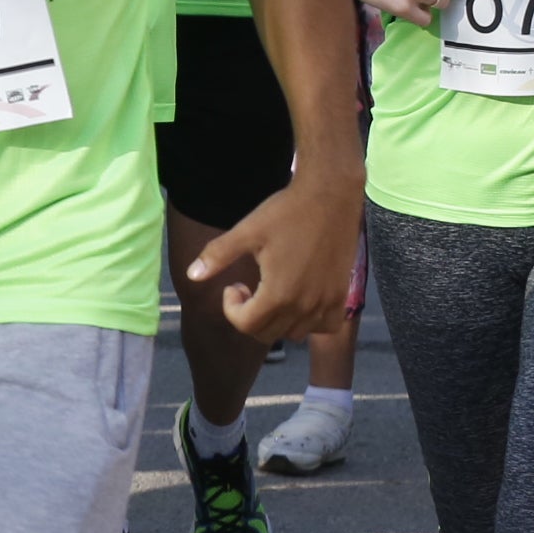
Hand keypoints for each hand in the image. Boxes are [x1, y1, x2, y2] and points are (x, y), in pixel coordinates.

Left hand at [185, 176, 361, 344]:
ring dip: (277, 322)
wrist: (330, 198)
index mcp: (279, 293)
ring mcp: (327, 302)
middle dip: (250, 317)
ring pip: (296, 333)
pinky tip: (299, 301)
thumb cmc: (285, 213)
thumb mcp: (246, 232)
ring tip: (271, 293)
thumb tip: (191, 275)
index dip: (231, 310)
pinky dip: (309, 322)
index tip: (233, 286)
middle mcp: (305, 305)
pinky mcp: (342, 295)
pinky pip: (326, 326)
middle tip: (248, 289)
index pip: (247, 325)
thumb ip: (218, 255)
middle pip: (268, 334)